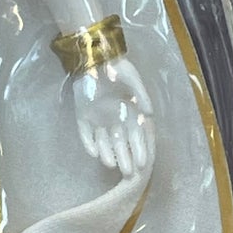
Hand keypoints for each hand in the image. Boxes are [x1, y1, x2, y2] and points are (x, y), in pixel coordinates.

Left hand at [72, 55, 153, 177]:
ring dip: (107, 153)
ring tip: (110, 164)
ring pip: (104, 143)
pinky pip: (85, 135)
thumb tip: (150, 114)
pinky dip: (89, 144)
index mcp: (129, 114)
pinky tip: (94, 153)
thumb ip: (141, 96)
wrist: (94, 59)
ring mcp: (98, 121)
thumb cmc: (117, 69)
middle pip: (121, 144)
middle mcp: (114, 121)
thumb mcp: (133, 79)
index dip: (141, 150)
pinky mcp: (83, 118)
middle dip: (125, 158)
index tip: (144, 163)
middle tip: (128, 172)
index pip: (137, 137)